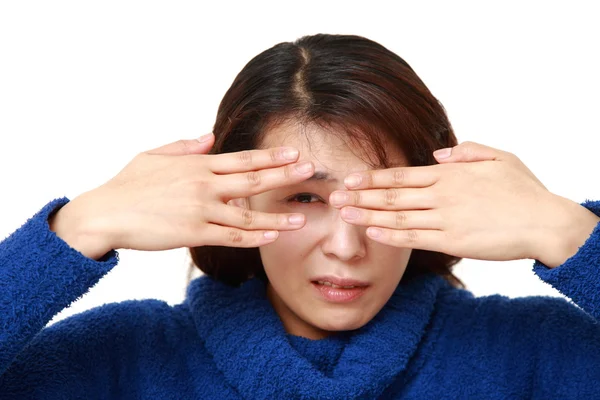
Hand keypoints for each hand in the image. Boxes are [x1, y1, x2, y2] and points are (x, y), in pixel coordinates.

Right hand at [50, 134, 314, 258]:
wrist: (105, 214)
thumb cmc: (128, 184)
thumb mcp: (154, 155)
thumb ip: (186, 147)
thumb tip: (210, 137)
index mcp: (196, 164)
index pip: (241, 159)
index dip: (270, 157)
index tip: (293, 153)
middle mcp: (203, 185)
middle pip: (252, 179)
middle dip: (284, 176)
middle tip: (311, 171)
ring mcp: (200, 210)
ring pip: (247, 214)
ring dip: (276, 216)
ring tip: (301, 218)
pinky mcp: (193, 233)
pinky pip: (231, 236)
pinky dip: (254, 237)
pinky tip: (272, 237)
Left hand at [329, 141, 566, 262]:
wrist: (544, 222)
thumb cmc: (523, 190)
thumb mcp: (498, 157)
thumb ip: (466, 152)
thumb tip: (437, 154)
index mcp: (449, 174)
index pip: (401, 174)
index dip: (372, 177)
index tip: (350, 179)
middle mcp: (441, 194)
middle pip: (392, 194)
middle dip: (359, 195)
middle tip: (332, 197)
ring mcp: (444, 218)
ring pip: (396, 216)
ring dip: (366, 214)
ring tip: (342, 214)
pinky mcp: (452, 241)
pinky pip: (414, 238)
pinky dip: (390, 235)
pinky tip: (370, 232)